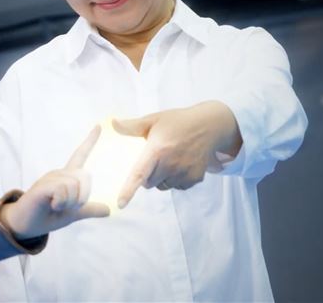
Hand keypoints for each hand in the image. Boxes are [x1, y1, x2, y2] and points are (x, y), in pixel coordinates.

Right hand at [0, 125, 109, 238]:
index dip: (90, 141)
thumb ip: (88, 210)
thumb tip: (109, 210)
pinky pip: (62, 189)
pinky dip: (61, 202)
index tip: (99, 126)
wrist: (24, 225)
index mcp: (67, 178)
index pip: (80, 155)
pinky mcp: (42, 186)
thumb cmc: (46, 216)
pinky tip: (51, 205)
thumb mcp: (72, 214)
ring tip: (56, 206)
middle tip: (65, 206)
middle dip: (82, 197)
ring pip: (74, 185)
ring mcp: (49, 178)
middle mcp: (59, 173)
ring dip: (69, 202)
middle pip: (85, 177)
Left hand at [113, 101, 242, 207]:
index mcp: (157, 150)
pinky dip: (175, 180)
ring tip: (169, 160)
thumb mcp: (154, 120)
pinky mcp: (195, 178)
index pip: (139, 174)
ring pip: (163, 186)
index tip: (120, 203)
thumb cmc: (178, 122)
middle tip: (154, 160)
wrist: (209, 126)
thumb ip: (132, 126)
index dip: (129, 190)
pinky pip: (177, 187)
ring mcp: (184, 173)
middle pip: (149, 183)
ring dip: (162, 179)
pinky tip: (180, 164)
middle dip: (147, 176)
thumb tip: (112, 123)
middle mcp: (171, 164)